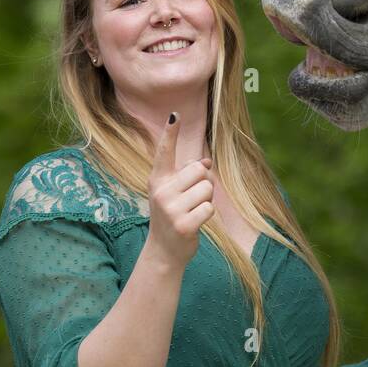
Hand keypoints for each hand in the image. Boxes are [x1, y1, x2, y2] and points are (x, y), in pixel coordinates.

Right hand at [145, 112, 214, 267]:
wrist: (163, 251)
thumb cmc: (173, 216)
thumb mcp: (175, 193)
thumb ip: (188, 175)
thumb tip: (207, 161)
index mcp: (158, 179)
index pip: (165, 152)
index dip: (171, 133)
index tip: (175, 115)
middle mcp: (161, 191)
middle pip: (199, 170)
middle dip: (204, 183)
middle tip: (192, 199)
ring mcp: (170, 208)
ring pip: (207, 188)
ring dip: (207, 200)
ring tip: (192, 211)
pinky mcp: (183, 224)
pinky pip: (209, 208)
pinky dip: (207, 215)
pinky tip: (195, 223)